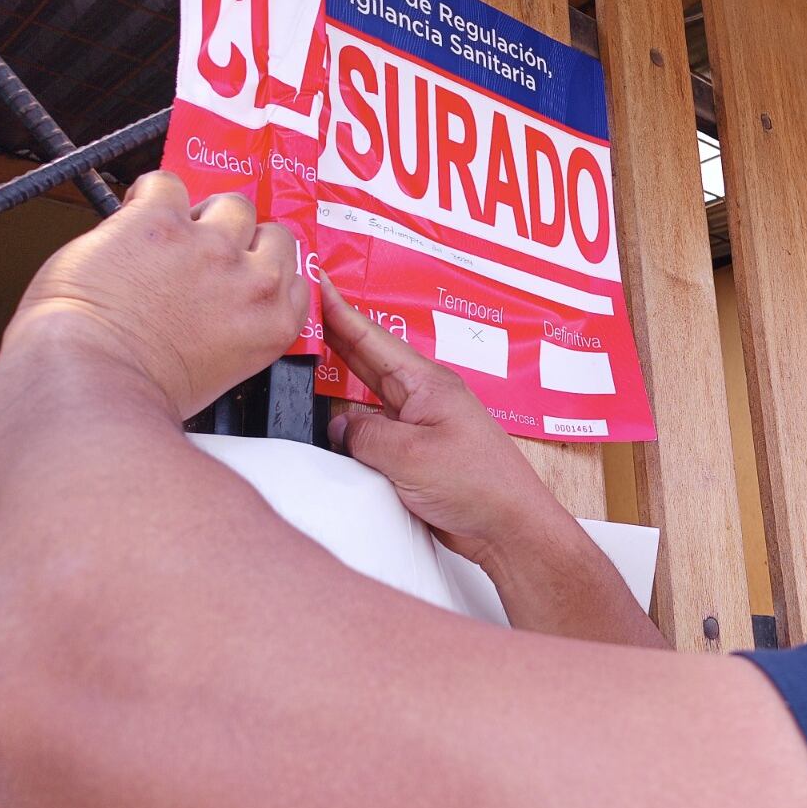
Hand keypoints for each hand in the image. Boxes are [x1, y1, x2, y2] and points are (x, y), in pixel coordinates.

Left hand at [7, 171, 307, 416]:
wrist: (95, 379)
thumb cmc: (146, 390)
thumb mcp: (222, 374)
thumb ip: (238, 329)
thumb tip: (220, 305)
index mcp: (273, 322)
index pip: (294, 273)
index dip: (265, 264)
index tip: (246, 264)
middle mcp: (252, 281)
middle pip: (270, 233)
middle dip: (241, 239)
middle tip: (204, 251)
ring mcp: (210, 247)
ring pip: (230, 204)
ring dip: (203, 214)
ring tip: (170, 231)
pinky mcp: (160, 222)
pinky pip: (167, 183)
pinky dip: (149, 194)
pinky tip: (135, 212)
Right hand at [319, 274, 573, 575]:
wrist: (508, 527)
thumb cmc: (476, 485)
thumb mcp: (407, 456)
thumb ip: (363, 435)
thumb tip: (339, 426)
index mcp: (427, 383)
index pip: (372, 338)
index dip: (339, 310)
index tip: (314, 280)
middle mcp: (423, 397)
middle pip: (367, 358)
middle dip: (333, 332)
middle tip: (298, 309)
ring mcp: (420, 425)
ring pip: (368, 393)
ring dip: (339, 375)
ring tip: (305, 352)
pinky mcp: (417, 453)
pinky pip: (375, 428)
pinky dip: (350, 420)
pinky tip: (330, 418)